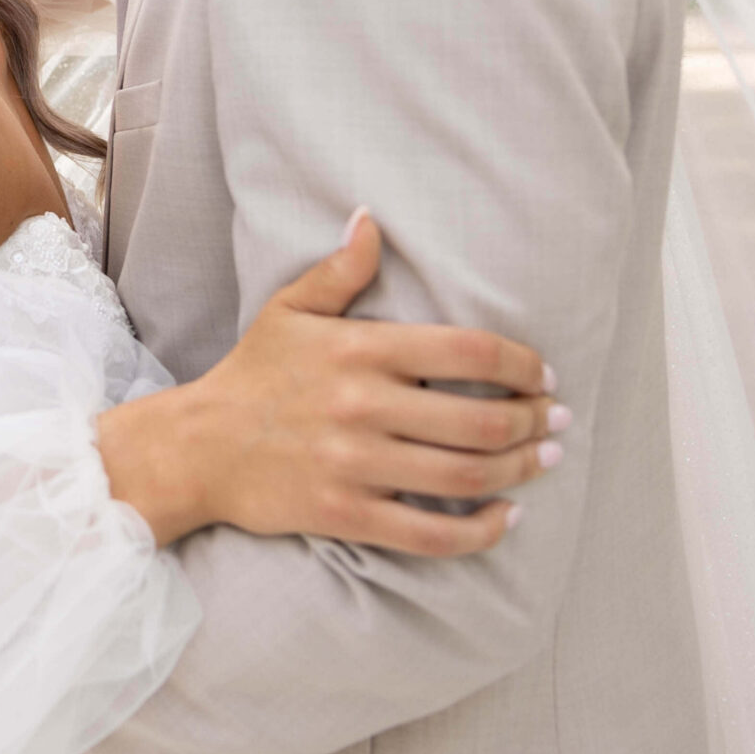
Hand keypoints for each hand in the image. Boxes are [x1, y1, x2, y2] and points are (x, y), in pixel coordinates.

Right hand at [96, 212, 562, 553]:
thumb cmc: (252, 375)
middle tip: (557, 422)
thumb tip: (371, 220)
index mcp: (359, 350)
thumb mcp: (288, 310)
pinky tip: (506, 519)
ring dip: (520, 471)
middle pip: (481, 420)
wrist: (197, 447)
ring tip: (544, 461)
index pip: (468, 353)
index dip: (522, 365)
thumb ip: (339, 270)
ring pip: (465, 477)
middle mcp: (363, 406)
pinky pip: (430, 533)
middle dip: (534, 422)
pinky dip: (480, 531)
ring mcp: (355, 464)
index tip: (544, 375)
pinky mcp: (346, 514)